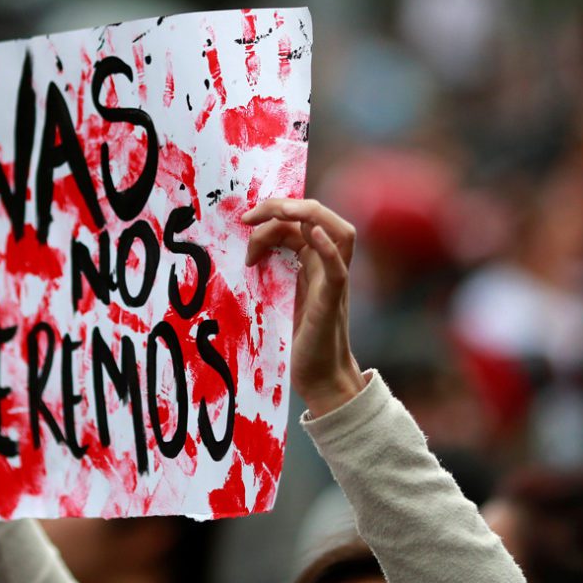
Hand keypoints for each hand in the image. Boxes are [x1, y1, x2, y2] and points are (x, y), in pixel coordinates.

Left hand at [242, 199, 365, 416]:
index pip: (300, 220)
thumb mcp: (279, 296)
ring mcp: (334, 282)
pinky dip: (328, 247)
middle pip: (318, 216)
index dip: (273, 213)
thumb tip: (247, 252)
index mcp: (314, 262)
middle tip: (249, 217)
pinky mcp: (332, 302)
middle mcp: (328, 266)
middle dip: (282, 206)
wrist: (318, 376)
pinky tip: (313, 233)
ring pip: (338, 232)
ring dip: (306, 214)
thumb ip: (272, 271)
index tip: (244, 221)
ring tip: (277, 213)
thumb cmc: (297, 339)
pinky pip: (337, 269)